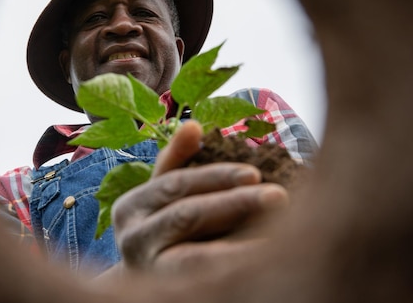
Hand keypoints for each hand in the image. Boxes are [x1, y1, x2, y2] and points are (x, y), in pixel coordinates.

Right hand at [109, 120, 288, 273]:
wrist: (145, 287)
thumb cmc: (162, 230)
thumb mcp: (164, 195)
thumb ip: (178, 161)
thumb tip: (193, 125)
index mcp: (130, 206)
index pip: (176, 183)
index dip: (216, 176)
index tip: (255, 173)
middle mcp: (131, 238)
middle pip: (187, 214)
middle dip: (235, 203)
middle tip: (278, 196)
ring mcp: (146, 270)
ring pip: (196, 253)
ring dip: (242, 238)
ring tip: (282, 230)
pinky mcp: (166, 293)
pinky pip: (206, 279)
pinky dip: (237, 266)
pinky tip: (266, 259)